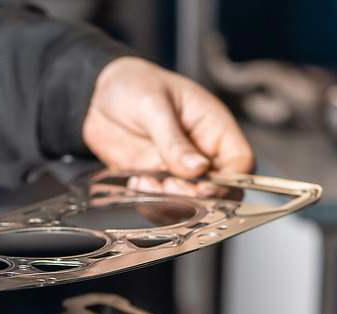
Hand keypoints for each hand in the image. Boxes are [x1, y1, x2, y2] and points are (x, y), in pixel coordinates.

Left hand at [83, 57, 252, 194]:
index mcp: (214, 128)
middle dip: (197, 198)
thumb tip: (199, 168)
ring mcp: (178, 171)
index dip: (231, 182)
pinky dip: (151, 203)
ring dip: (172, 204)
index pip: (241, 163)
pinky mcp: (156, 183)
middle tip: (169, 187)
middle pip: (220, 191)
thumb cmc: (133, 86)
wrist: (95, 96)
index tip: (205, 189)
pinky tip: (137, 182)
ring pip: (191, 204)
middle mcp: (201, 153)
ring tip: (148, 183)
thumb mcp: (154, 105)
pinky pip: (162, 205)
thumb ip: (174, 140)